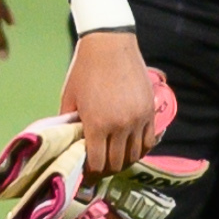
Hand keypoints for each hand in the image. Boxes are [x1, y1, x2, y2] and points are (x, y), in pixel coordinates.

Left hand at [59, 32, 157, 178]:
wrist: (110, 45)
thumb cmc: (84, 70)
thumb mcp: (70, 97)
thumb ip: (69, 122)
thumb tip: (67, 141)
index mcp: (97, 124)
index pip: (98, 163)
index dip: (91, 173)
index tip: (86, 172)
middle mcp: (121, 126)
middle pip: (117, 163)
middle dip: (106, 169)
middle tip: (98, 166)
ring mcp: (138, 120)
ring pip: (135, 155)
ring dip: (123, 160)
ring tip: (114, 157)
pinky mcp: (150, 112)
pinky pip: (149, 141)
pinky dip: (140, 149)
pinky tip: (130, 147)